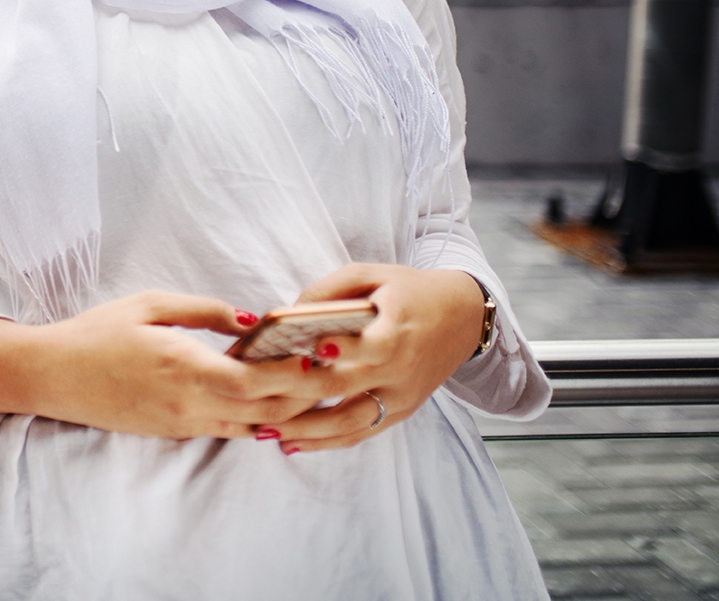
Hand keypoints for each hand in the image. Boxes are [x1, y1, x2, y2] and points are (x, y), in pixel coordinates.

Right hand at [0, 291, 332, 439]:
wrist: (54, 376)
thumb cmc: (98, 332)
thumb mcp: (149, 304)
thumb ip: (203, 311)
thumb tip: (251, 320)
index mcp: (186, 367)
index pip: (259, 380)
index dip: (299, 372)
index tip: (327, 352)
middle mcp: (191, 403)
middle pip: (267, 409)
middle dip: (308, 393)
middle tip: (340, 371)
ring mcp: (184, 422)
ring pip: (253, 425)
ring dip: (288, 409)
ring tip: (317, 385)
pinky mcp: (176, 431)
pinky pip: (229, 427)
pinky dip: (258, 416)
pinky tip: (274, 399)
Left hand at [261, 263, 486, 453]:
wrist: (463, 317)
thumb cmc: (407, 290)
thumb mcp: (371, 274)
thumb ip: (328, 291)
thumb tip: (284, 315)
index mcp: (396, 329)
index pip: (370, 345)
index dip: (340, 350)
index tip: (308, 350)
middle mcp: (400, 368)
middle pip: (344, 387)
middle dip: (296, 396)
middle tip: (254, 398)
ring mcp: (402, 395)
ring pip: (350, 421)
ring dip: (306, 430)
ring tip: (266, 431)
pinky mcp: (401, 412)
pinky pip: (361, 433)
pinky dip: (327, 442)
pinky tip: (293, 444)